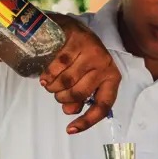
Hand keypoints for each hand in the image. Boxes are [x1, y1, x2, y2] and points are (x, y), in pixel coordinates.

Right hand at [40, 15, 122, 133]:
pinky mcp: (77, 41)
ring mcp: (91, 52)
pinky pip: (57, 66)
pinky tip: (44, 77)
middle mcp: (105, 65)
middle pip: (78, 94)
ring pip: (66, 82)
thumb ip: (80, 97)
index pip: (103, 106)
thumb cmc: (80, 59)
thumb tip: (70, 110)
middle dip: (62, 98)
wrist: (72, 28)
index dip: (87, 121)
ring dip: (53, 87)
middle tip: (57, 94)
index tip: (70, 130)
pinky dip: (47, 75)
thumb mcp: (85, 79)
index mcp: (112, 78)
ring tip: (50, 84)